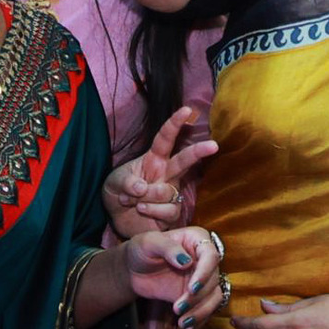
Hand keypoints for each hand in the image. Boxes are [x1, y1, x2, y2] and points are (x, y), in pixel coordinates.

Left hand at [106, 104, 217, 236]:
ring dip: (146, 196)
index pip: (165, 138)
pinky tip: (141, 210)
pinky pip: (168, 210)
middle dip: (198, 151)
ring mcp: (171, 193)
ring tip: (132, 200)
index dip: (175, 124)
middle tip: (213, 145)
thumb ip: (127, 182)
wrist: (117, 218)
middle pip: (184, 160)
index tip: (187, 109)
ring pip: (166, 191)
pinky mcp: (172, 212)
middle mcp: (166, 174)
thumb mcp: (115, 182)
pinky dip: (151, 210)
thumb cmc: (118, 193)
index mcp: (154, 159)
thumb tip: (142, 188)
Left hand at [119, 225, 229, 328]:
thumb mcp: (149, 243)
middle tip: (177, 308)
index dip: (204, 273)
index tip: (191, 289)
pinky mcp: (197, 296)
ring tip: (183, 323)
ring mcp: (203, 278)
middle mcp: (205, 259)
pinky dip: (199, 321)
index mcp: (197, 240)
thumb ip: (168, 248)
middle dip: (197, 298)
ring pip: (214, 296)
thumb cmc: (142, 249)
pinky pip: (206, 309)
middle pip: (214, 280)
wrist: (134, 269)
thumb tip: (186, 262)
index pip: (211, 256)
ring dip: (201, 312)